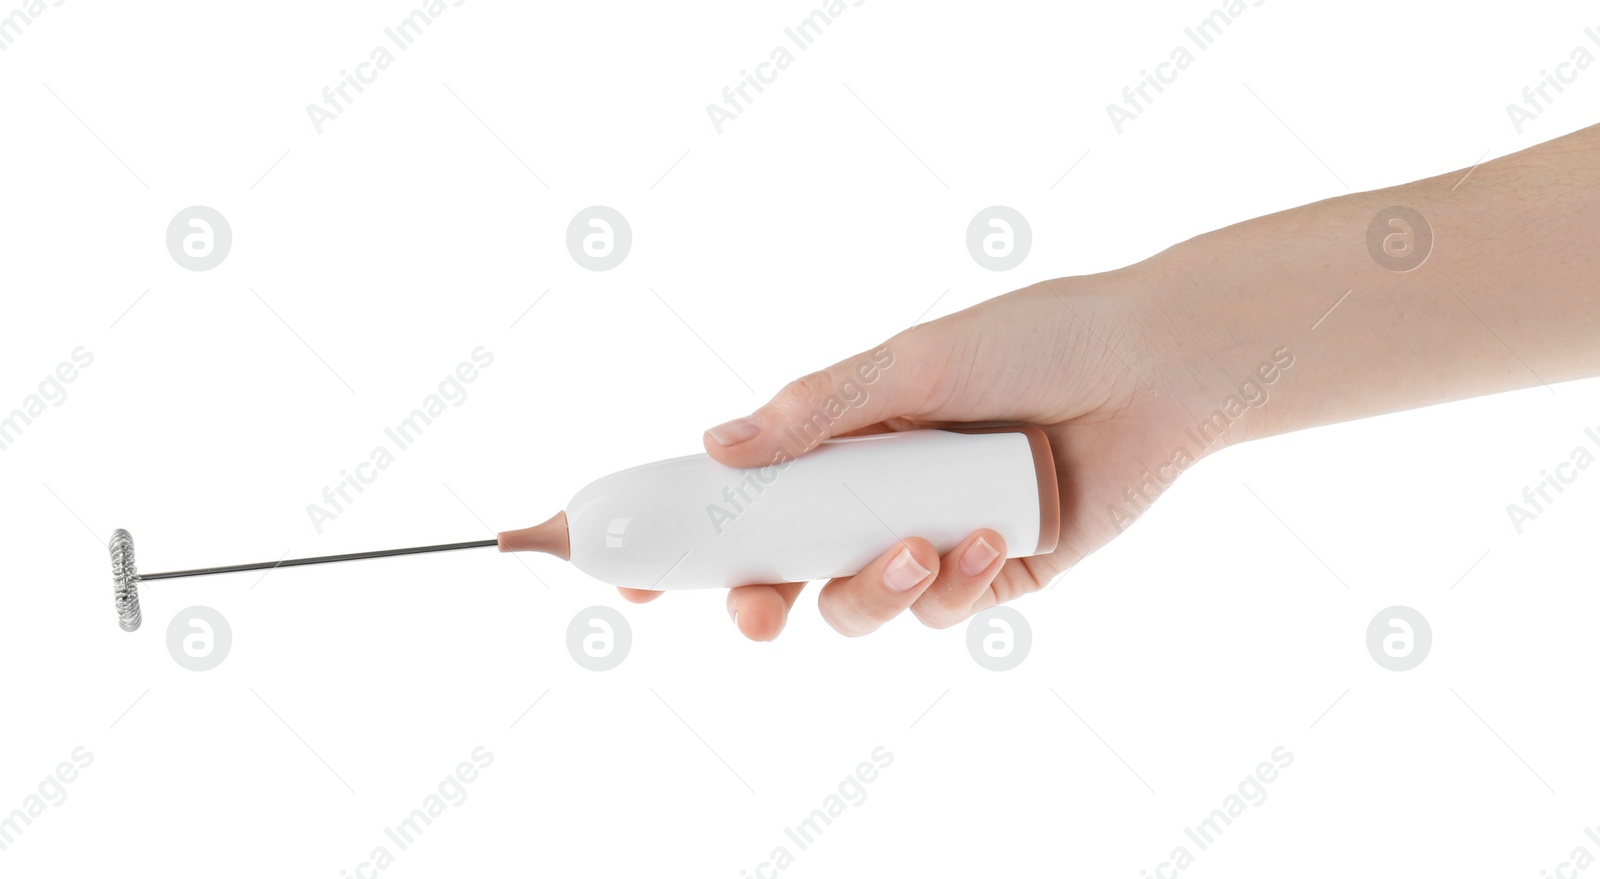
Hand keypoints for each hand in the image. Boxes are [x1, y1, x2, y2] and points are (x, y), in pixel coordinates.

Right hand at [618, 265, 1241, 639]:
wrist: (1152, 366)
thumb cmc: (1032, 339)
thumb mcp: (911, 364)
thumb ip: (815, 413)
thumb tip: (715, 447)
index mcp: (843, 438)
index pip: (747, 495)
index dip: (689, 537)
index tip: (633, 573)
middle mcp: (878, 492)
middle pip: (790, 569)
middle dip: (763, 600)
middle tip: (758, 614)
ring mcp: (934, 536)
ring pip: (863, 602)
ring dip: (878, 590)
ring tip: (925, 546)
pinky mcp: (996, 574)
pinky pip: (945, 609)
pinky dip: (957, 586)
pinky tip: (990, 541)